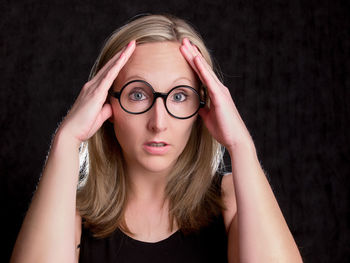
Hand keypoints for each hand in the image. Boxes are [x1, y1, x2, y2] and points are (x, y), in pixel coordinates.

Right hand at [58, 40, 135, 144]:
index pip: (109, 73)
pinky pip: (108, 76)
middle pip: (110, 66)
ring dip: (121, 56)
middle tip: (132, 43)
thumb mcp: (100, 116)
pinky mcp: (95, 93)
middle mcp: (92, 85)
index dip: (118, 62)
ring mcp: (93, 87)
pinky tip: (123, 58)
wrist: (71, 133)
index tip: (127, 53)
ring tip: (131, 45)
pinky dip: (116, 66)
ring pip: (110, 67)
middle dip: (122, 54)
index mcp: (94, 90)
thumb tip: (113, 106)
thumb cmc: (84, 126)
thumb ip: (107, 109)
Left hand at [180, 38, 253, 152]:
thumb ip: (203, 110)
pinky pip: (208, 79)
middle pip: (202, 68)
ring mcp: (220, 91)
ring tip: (185, 45)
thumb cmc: (224, 129)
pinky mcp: (220, 96)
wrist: (235, 139)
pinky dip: (201, 68)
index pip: (201, 74)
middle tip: (183, 42)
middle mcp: (218, 89)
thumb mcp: (208, 118)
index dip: (192, 63)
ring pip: (204, 70)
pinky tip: (195, 58)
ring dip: (194, 56)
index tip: (184, 52)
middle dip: (192, 54)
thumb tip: (197, 106)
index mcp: (215, 93)